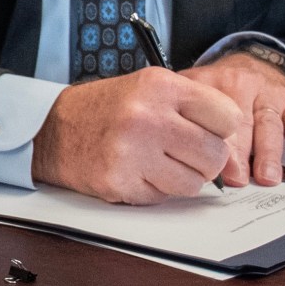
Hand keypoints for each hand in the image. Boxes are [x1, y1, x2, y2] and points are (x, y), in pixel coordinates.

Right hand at [31, 67, 244, 202]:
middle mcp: (147, 117)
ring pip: (193, 184)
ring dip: (180, 179)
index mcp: (160, 86)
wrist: (51, 128)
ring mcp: (131, 152)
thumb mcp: (148, 88)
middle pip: (215, 156)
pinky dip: (154, 190)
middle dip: (204, 160)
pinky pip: (163, 198)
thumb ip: (191, 108)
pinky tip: (135, 172)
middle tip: (181, 152)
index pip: (228, 118)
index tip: (204, 130)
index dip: (220, 129)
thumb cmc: (106, 109)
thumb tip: (233, 145)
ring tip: (156, 162)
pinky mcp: (119, 182)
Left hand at [181, 52, 284, 186]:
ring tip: (267, 178)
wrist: (251, 62)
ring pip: (270, 124)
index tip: (211, 165)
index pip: (211, 113)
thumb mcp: (192, 85)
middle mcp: (242, 86)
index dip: (214, 141)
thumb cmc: (216, 86)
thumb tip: (164, 149)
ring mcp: (269, 95)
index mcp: (213, 83)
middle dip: (240, 153)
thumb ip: (178, 109)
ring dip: (269, 154)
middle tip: (237, 179)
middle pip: (241, 122)